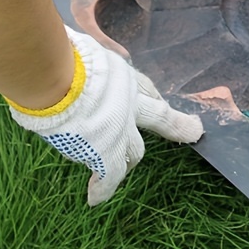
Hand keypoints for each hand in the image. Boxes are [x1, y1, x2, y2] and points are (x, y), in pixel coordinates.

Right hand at [7, 27, 203, 205]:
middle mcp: (128, 102)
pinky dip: (102, 188)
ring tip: (126, 170)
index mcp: (122, 75)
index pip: (144, 88)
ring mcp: (120, 129)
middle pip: (157, 116)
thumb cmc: (61, 58)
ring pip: (134, 150)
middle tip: (190, 131)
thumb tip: (62, 50)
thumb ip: (79, 58)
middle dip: (173, 125)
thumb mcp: (79, 51)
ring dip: (129, 160)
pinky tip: (96, 198)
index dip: (150, 96)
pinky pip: (108, 175)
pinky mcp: (106, 152)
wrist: (58, 81)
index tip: (157, 100)